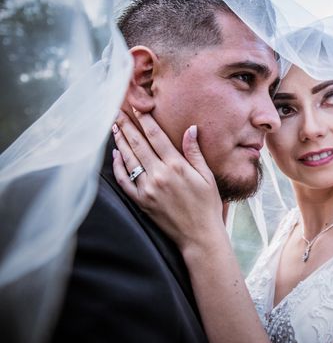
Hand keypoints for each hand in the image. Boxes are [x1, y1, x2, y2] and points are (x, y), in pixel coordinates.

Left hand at [112, 109, 225, 251]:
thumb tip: (190, 129)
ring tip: (115, 127)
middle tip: (117, 111)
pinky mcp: (141, 201)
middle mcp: (159, 175)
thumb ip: (195, 152)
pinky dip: (118, 166)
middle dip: (127, 126)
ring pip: (129, 159)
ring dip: (120, 141)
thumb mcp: (207, 176)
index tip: (138, 107)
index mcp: (177, 166)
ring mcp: (148, 188)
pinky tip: (116, 155)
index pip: (157, 136)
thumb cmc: (207, 205)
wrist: (199, 235)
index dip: (146, 120)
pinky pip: (124, 181)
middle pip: (139, 144)